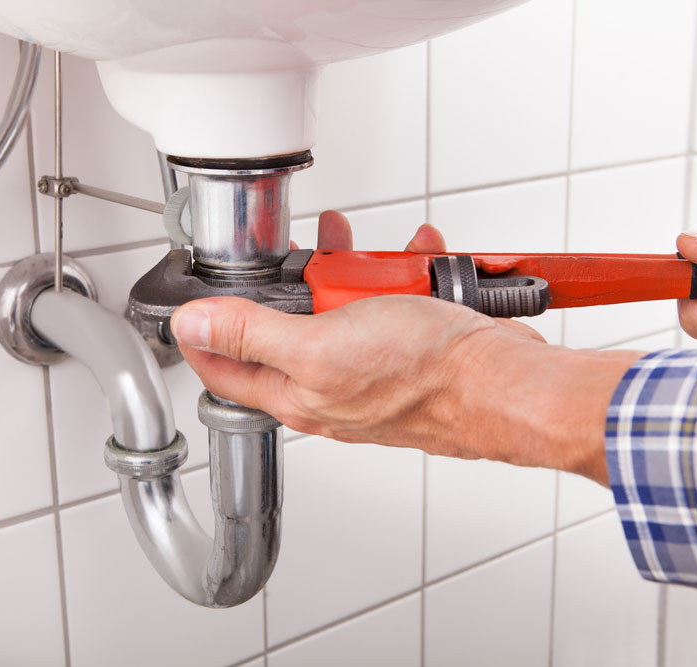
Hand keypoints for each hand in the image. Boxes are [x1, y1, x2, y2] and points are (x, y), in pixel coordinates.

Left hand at [171, 211, 640, 484]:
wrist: (505, 381)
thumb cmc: (428, 376)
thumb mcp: (318, 346)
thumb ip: (249, 334)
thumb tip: (191, 328)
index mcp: (297, 394)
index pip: (225, 368)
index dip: (203, 332)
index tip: (199, 298)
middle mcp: (329, 386)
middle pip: (289, 324)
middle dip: (302, 279)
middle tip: (317, 252)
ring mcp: (370, 367)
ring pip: (344, 305)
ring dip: (359, 271)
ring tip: (381, 258)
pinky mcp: (408, 348)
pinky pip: (391, 303)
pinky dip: (403, 277)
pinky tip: (419, 265)